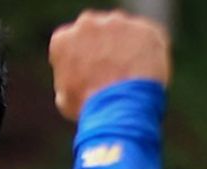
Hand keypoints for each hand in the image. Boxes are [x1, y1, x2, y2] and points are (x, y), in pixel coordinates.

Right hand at [49, 10, 170, 119]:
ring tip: (126, 74)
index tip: (85, 74)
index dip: (77, 59)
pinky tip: (141, 72)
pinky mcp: (143, 28)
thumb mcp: (65, 96)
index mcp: (62, 40)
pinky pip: (144, 38)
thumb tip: (78, 77)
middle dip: (99, 46)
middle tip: (107, 71)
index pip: (68, 43)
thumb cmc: (87, 107)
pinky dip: (144, 51)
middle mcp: (87, 24)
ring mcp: (117, 24)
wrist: (119, 107)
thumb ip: (70, 76)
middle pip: (94, 31)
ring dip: (122, 47)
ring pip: (120, 32)